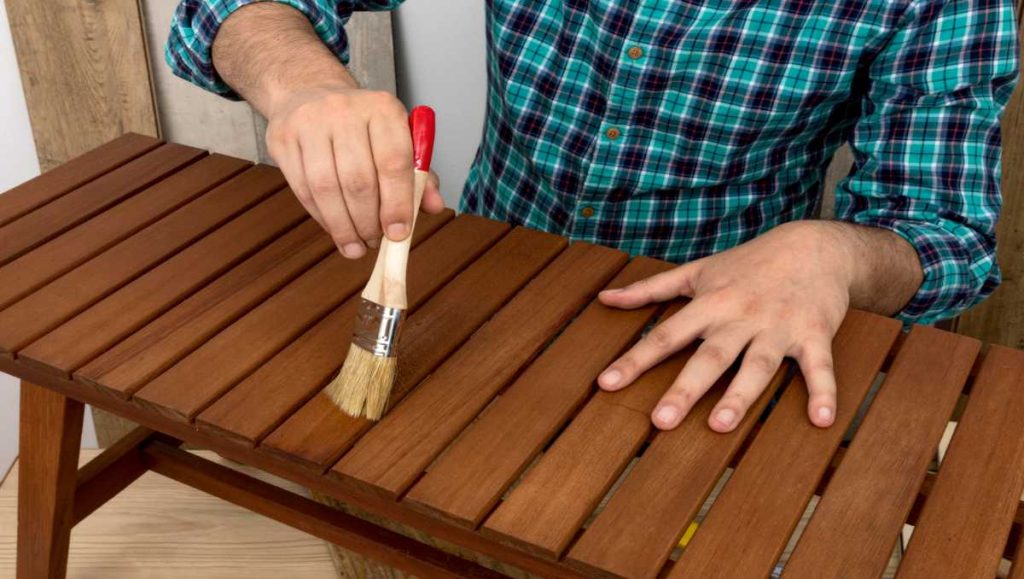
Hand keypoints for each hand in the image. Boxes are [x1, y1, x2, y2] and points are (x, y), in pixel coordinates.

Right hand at [265, 82, 444, 258]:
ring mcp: (309, 122)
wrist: (310, 91)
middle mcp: (344, 110)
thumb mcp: (396, 138)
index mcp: (383, 108)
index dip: (397, 204)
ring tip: (356, 244)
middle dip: (368, 221)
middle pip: (358, 180)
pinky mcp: (282, 138)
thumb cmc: (362, 125)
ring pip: (326, 189)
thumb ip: (418, 174)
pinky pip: (302, 189)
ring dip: (343, 226)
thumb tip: (434, 207)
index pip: (394, 162)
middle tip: (375, 241)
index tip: (399, 234)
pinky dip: (321, 217)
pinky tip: (334, 228)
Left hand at [597, 220, 917, 432]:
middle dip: (685, 388)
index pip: (665, 335)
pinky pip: (819, 366)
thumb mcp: (697, 270)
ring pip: (756, 364)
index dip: (635, 359)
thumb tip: (604, 298)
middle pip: (709, 356)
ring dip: (740, 395)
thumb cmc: (748, 263)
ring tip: (720, 425)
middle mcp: (740, 316)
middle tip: (661, 421)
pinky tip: (821, 419)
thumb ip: (650, 289)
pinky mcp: (815, 333)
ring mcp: (778, 326)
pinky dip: (823, 391)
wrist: (814, 245)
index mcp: (709, 303)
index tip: (607, 384)